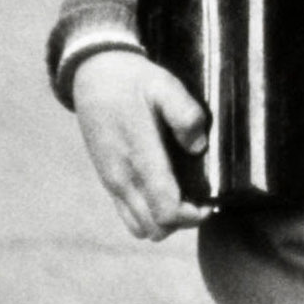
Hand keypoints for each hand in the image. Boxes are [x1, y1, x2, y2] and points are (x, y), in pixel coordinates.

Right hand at [72, 50, 212, 241]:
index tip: (210, 201)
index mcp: (139, 156)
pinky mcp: (107, 181)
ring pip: (140, 228)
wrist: (93, 76)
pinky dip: (149, 214)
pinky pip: (128, 215)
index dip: (193, 215)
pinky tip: (163, 190)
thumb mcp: (164, 85)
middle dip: (182, 221)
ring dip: (164, 220)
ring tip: (182, 196)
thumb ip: (185, 114)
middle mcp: (122, 178)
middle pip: (155, 228)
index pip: (166, 210)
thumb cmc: (133, 81)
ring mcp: (112, 183)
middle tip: (200, 198)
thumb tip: (198, 148)